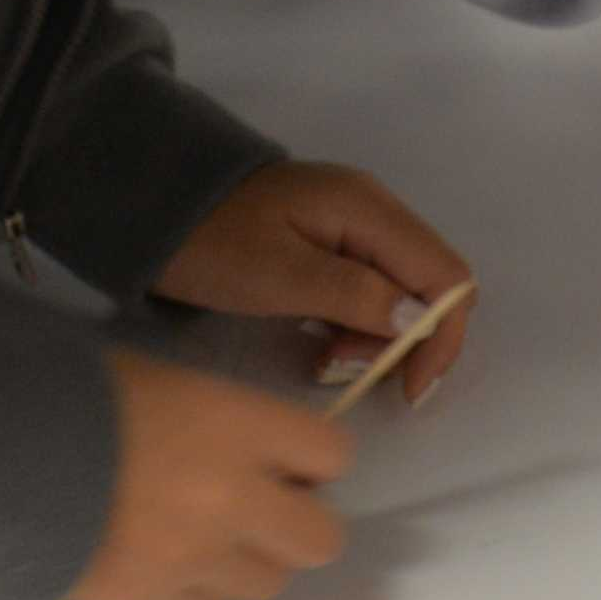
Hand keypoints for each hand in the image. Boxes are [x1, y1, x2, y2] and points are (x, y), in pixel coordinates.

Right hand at [58, 348, 354, 599]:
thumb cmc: (75, 395)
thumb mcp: (164, 380)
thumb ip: (225, 420)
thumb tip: (257, 455)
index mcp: (243, 428)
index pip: (331, 456)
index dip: (313, 460)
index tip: (288, 461)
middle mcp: (238, 500)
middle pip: (320, 540)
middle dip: (297, 523)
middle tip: (259, 508)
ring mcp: (199, 560)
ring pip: (267, 584)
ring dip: (246, 560)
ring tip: (201, 536)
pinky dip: (195, 588)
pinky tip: (161, 559)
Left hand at [158, 157, 479, 402]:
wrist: (153, 210)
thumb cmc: (213, 244)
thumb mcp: (280, 276)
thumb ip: (354, 295)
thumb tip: (416, 321)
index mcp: (369, 211)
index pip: (447, 276)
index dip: (442, 336)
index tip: (408, 389)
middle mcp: (374, 211)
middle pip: (430, 285)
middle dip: (404, 340)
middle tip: (342, 367)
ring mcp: (354, 225)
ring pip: (401, 292)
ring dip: (376, 337)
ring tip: (323, 359)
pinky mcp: (332, 242)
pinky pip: (369, 289)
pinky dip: (356, 325)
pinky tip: (319, 343)